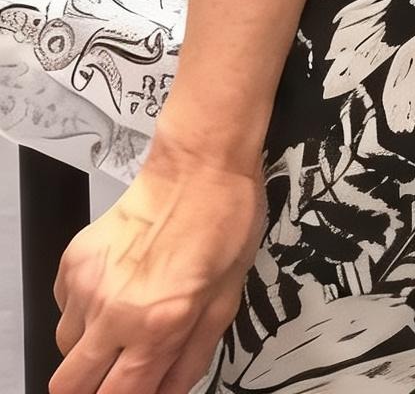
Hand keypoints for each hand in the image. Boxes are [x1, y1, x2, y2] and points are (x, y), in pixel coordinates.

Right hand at [52, 152, 265, 393]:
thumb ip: (193, 356)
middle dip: (94, 386)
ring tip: (125, 321)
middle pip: (70, 387)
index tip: (136, 391)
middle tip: (119, 370)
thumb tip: (170, 392)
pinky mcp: (72, 263)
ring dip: (90, 348)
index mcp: (159, 324)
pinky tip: (117, 288)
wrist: (200, 165)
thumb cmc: (224, 220)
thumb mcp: (227, 297)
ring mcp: (88, 287)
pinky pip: (64, 309)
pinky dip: (84, 310)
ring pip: (66, 349)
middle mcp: (115, 312)